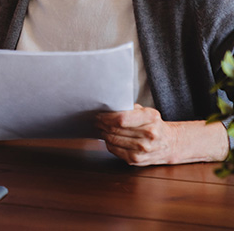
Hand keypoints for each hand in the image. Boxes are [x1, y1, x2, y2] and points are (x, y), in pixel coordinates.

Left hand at [96, 104, 229, 165]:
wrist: (170, 143)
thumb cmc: (154, 125)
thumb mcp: (146, 112)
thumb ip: (129, 108)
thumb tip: (108, 107)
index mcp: (151, 118)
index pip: (121, 118)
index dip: (106, 117)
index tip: (99, 114)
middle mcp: (149, 134)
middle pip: (114, 129)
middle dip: (102, 124)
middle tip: (96, 120)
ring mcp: (143, 149)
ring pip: (112, 139)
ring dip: (103, 133)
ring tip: (101, 128)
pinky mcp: (137, 159)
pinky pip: (114, 150)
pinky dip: (108, 143)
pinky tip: (108, 138)